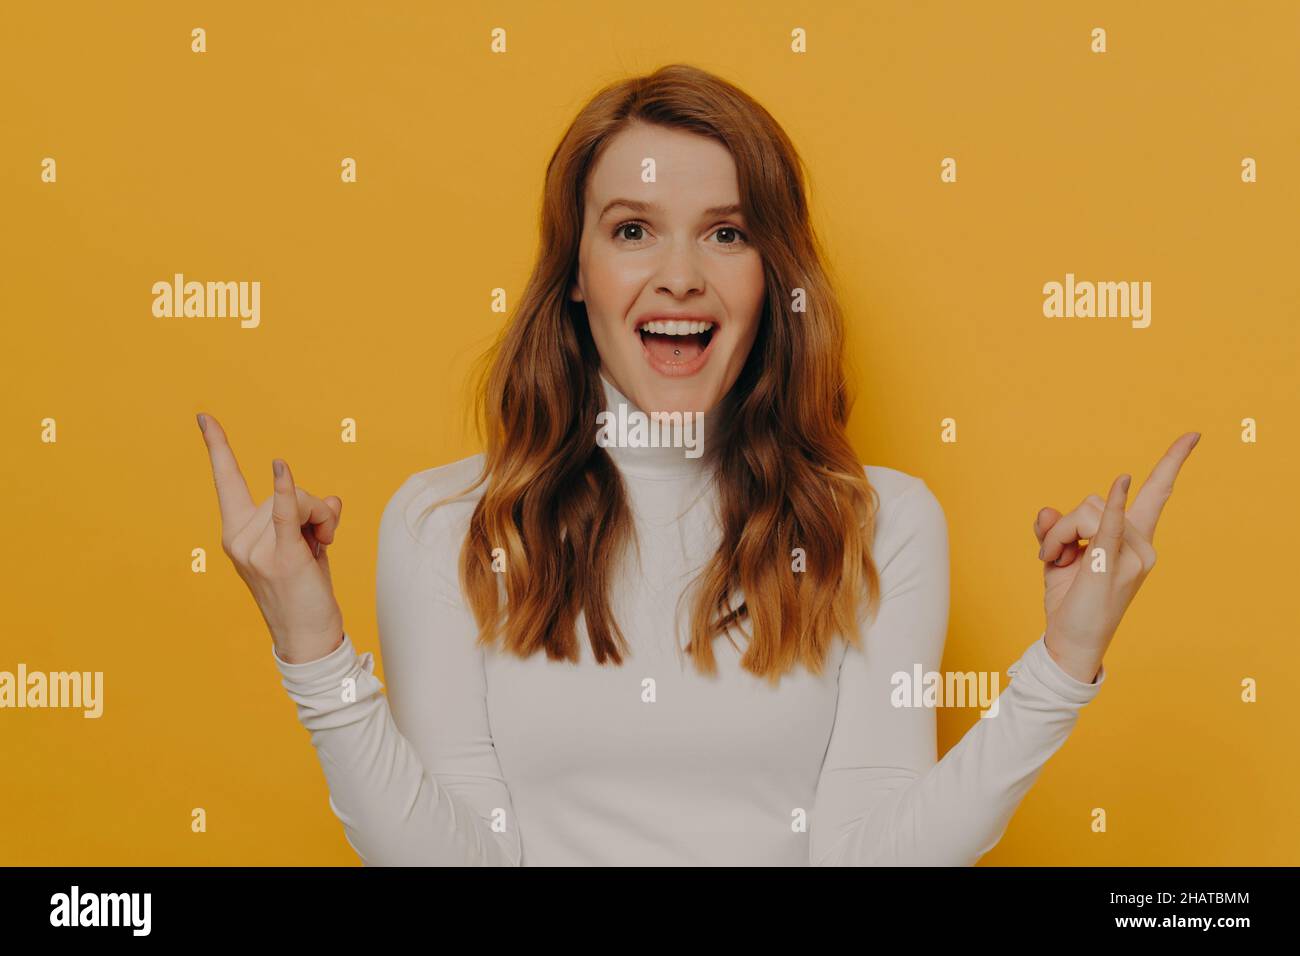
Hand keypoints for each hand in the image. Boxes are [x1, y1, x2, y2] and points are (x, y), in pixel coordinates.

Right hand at [197, 412, 345, 664]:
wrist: (306, 638)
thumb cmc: (304, 591)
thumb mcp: (304, 545)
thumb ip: (308, 516)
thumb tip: (332, 500)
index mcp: (237, 531)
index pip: (225, 480)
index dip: (217, 446)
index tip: (204, 417)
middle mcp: (239, 536)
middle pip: (288, 489)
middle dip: (316, 509)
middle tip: (322, 542)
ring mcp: (256, 547)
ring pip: (302, 501)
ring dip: (325, 520)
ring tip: (322, 550)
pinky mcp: (281, 556)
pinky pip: (284, 512)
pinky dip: (283, 489)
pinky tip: (279, 467)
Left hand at [1032, 431, 1199, 683]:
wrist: (1071, 642)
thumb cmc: (1071, 599)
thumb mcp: (1061, 556)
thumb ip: (1055, 528)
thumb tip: (1047, 511)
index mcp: (1134, 539)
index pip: (1158, 494)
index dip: (1173, 462)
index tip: (1193, 435)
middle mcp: (1140, 544)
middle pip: (1090, 502)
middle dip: (1062, 525)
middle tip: (1050, 555)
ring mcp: (1129, 555)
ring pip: (1081, 512)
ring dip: (1056, 534)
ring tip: (1054, 562)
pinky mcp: (1110, 563)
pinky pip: (1109, 524)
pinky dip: (1112, 503)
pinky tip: (1122, 482)